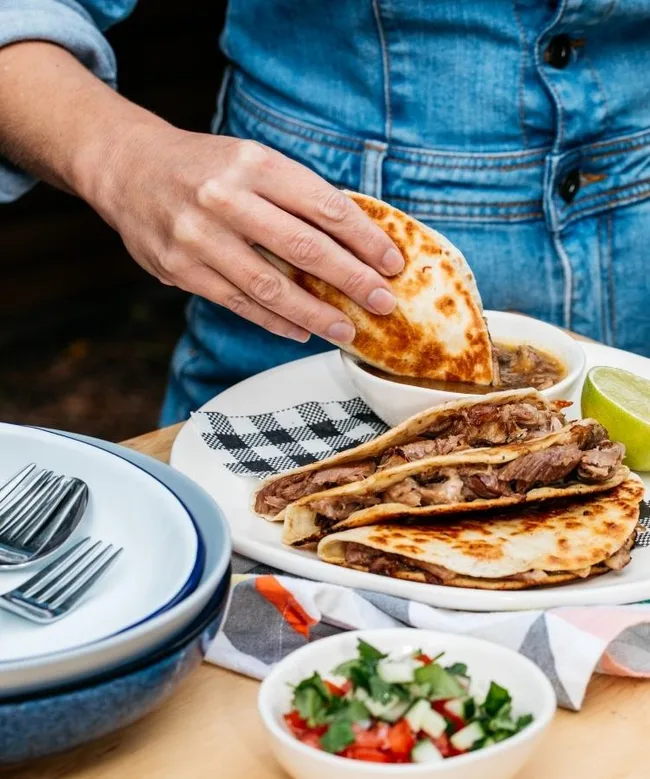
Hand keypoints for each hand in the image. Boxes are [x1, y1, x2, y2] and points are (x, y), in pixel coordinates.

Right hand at [91, 126, 403, 342]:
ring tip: (347, 330)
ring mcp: (200, 237)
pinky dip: (275, 322)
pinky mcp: (181, 270)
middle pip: (305, 248)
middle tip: (383, 303)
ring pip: (271, 286)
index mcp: (254, 164)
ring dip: (316, 314)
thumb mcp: (252, 160)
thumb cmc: (205, 167)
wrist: (128, 169)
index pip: (325, 206)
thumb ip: (296, 195)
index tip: (393, 263)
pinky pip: (239, 303)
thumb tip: (356, 241)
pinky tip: (302, 331)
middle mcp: (226, 198)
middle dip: (352, 280)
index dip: (366, 239)